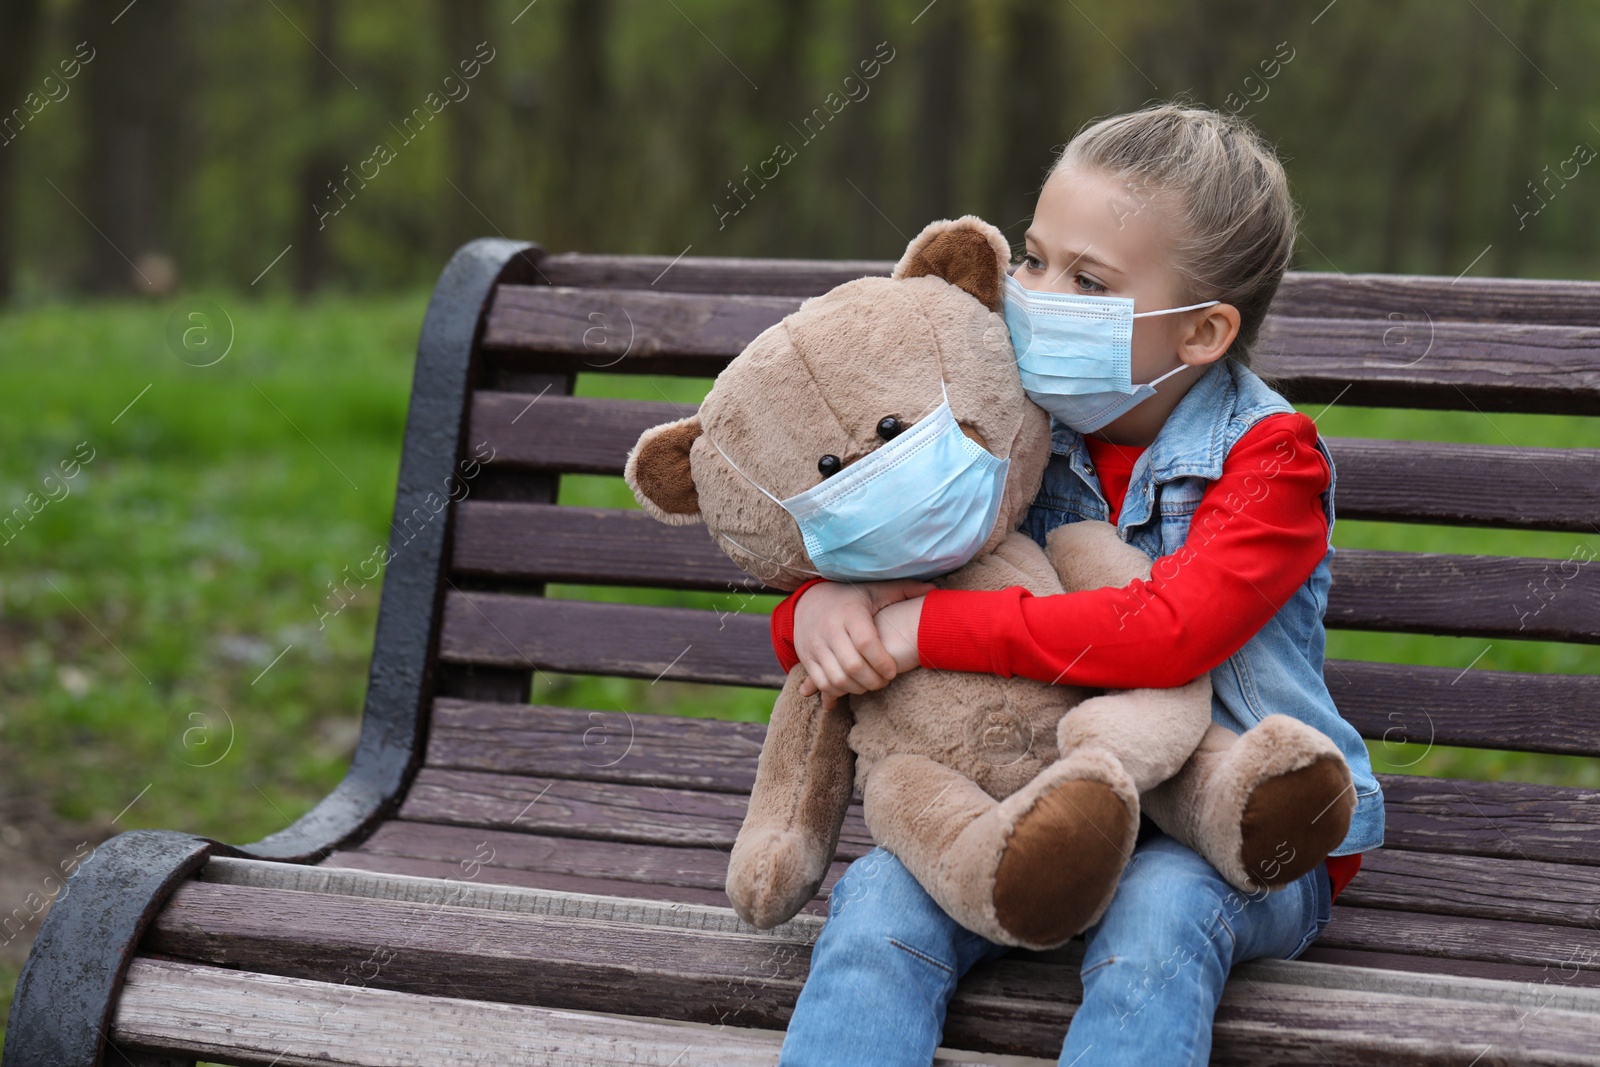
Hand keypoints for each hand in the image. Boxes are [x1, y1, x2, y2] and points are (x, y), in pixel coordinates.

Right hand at [794, 579, 933, 708]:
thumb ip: (905, 590)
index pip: (866, 643)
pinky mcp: (806, 657)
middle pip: (853, 666)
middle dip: (873, 680)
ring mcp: (815, 645)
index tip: (893, 671)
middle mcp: (829, 629)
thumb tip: (935, 591)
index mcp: (850, 613)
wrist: (809, 601)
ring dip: (857, 688)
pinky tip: (852, 686)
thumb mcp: (876, 591)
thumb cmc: (852, 599)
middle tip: (884, 681)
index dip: (882, 662)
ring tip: (870, 683)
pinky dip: (838, 690)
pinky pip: (822, 682)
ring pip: (837, 678)